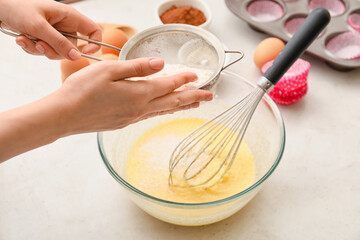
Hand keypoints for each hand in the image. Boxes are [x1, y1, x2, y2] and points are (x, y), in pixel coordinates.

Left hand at [0, 0, 100, 59]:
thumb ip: (58, 43)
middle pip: (71, 48)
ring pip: (56, 52)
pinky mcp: (44, 38)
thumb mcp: (39, 26)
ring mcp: (55, 33)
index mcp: (69, 17)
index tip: (83, 53)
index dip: (94, 44)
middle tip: (39, 45)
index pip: (94, 31)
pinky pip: (44, 51)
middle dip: (53, 50)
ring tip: (24, 38)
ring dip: (38, 49)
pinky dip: (32, 48)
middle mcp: (65, 25)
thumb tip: (76, 57)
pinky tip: (22, 38)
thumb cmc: (18, 7)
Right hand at [57, 58, 212, 133]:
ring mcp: (132, 118)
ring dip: (180, 106)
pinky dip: (163, 111)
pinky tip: (163, 110)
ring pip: (163, 111)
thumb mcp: (110, 71)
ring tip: (194, 105)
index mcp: (138, 93)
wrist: (64, 116)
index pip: (168, 85)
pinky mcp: (123, 123)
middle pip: (172, 102)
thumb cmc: (82, 91)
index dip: (184, 79)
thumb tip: (161, 64)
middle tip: (209, 96)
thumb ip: (137, 67)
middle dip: (193, 98)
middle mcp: (139, 108)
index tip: (197, 76)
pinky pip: (150, 116)